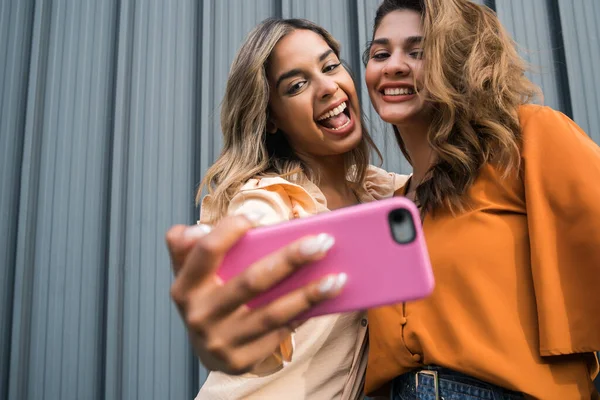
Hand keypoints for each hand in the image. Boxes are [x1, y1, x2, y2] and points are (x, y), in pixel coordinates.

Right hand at [166, 214, 344, 374]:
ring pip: (272, 313)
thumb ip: (188, 245)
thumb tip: (196, 229)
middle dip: (290, 259)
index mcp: (185, 286)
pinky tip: (325, 300)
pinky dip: (303, 314)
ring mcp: (221, 341)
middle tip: (323, 241)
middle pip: (251, 282)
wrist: (206, 348)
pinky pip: (279, 333)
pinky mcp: (241, 360)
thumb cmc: (207, 296)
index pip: (207, 250)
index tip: (259, 215)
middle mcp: (200, 315)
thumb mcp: (190, 270)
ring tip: (338, 277)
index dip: (231, 229)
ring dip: (309, 294)